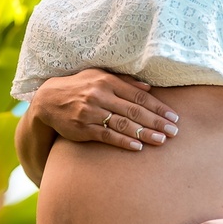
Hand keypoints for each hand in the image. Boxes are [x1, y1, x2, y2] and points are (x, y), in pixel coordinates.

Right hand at [31, 69, 180, 152]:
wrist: (48, 101)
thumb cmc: (79, 87)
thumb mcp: (99, 77)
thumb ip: (124, 81)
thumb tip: (149, 86)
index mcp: (108, 82)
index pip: (139, 95)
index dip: (158, 107)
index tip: (173, 117)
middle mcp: (101, 96)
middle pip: (135, 110)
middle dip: (156, 122)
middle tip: (174, 131)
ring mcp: (91, 113)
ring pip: (123, 124)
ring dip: (144, 133)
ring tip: (161, 140)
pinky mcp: (83, 128)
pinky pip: (107, 136)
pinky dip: (123, 141)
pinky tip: (137, 147)